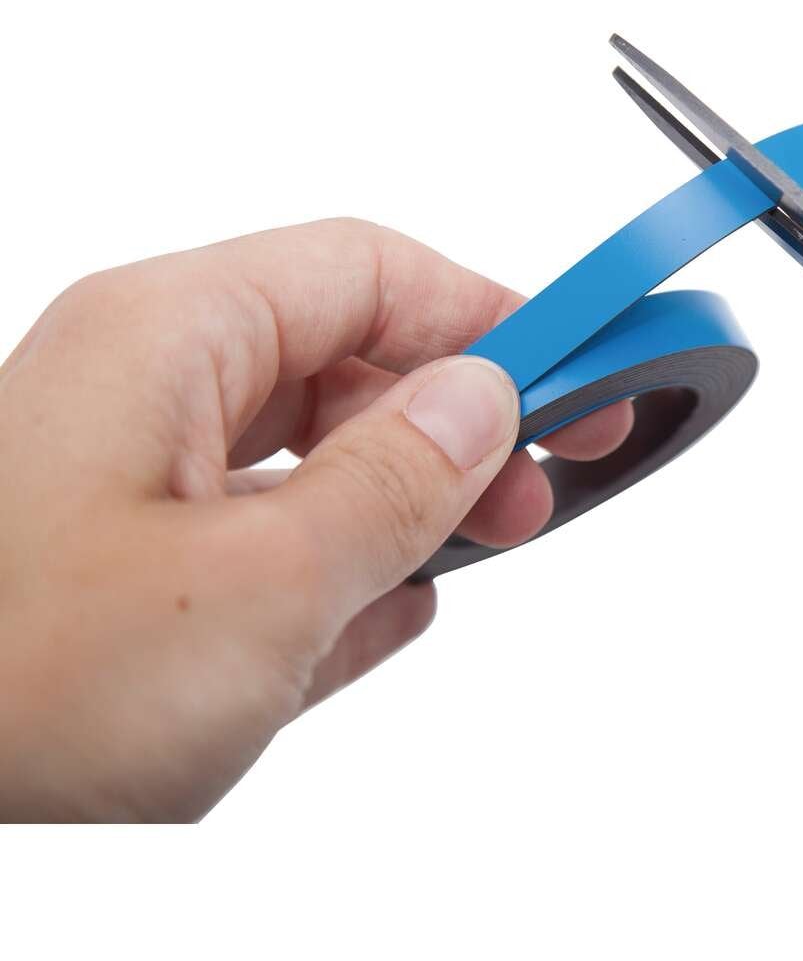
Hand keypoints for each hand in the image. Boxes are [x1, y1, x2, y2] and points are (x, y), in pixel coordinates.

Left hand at [0, 218, 632, 820]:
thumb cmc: (7, 689)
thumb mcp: (257, 588)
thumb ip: (396, 484)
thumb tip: (487, 403)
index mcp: (167, 336)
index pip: (372, 272)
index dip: (494, 314)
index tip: (587, 366)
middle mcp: (142, 384)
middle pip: (344, 354)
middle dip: (458, 414)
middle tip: (546, 482)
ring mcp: (124, 475)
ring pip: (307, 448)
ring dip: (404, 495)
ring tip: (481, 546)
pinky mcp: (118, 566)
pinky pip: (259, 532)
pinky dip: (338, 562)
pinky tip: (391, 611)